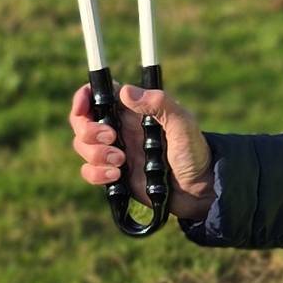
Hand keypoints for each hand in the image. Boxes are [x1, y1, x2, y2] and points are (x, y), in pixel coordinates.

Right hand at [69, 83, 216, 223]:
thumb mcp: (183, 124)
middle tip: (112, 138)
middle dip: (88, 130)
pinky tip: (117, 176)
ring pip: (83, 147)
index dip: (83, 97)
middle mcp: (120, 129)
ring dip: (95, 154)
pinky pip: (90, 172)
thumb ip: (160, 104)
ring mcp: (115, 152)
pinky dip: (96, 174)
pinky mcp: (114, 176)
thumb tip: (126, 91)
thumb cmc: (196, 152)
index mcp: (134, 111)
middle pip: (82, 121)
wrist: (200, 191)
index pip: (98, 94)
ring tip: (122, 161)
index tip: (82, 107)